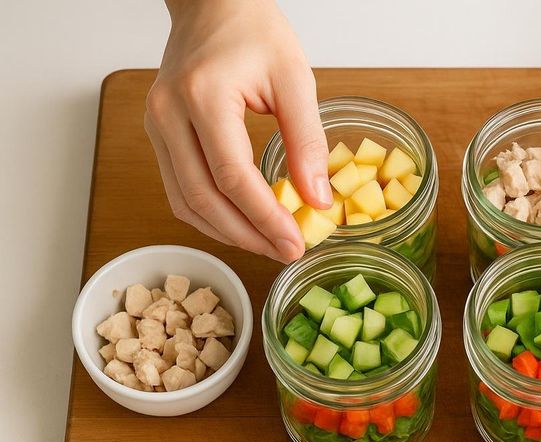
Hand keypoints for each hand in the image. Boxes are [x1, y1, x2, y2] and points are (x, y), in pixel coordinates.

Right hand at [145, 0, 329, 262]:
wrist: (214, 4)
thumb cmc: (254, 31)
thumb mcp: (295, 80)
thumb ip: (308, 141)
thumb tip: (317, 200)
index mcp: (203, 97)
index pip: (233, 177)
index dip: (265, 218)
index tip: (296, 242)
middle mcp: (168, 114)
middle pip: (203, 198)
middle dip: (248, 235)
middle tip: (286, 252)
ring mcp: (156, 125)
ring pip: (184, 202)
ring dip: (227, 232)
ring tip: (268, 244)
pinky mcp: (159, 133)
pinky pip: (179, 189)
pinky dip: (210, 215)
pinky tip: (243, 225)